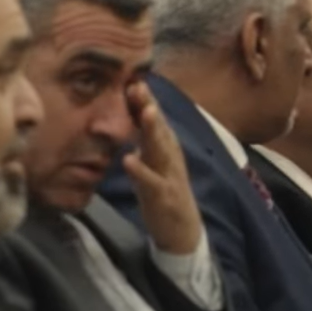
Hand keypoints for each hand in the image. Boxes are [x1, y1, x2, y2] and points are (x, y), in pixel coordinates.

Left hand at [121, 80, 200, 254]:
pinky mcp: (164, 196)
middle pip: (160, 128)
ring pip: (161, 149)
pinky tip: (128, 158)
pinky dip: (141, 170)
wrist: (182, 232)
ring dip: (153, 130)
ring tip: (145, 111)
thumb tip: (134, 116)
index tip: (132, 79)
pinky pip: (151, 181)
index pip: (155, 120)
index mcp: (166, 148)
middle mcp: (170, 157)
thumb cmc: (163, 193)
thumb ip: (145, 141)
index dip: (145, 100)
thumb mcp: (153, 163)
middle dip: (150, 106)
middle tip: (139, 84)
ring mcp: (169, 175)